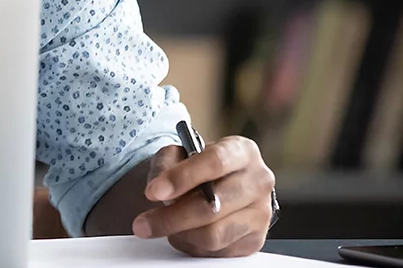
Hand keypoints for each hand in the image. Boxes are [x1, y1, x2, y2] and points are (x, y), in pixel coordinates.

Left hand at [134, 137, 275, 257]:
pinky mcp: (255, 240)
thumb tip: (159, 187)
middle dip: (171, 218)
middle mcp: (258, 181)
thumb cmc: (197, 168)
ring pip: (214, 235)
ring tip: (164, 226)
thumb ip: (165, 164)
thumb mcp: (177, 154)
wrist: (217, 186)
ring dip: (180, 234)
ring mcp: (260, 213)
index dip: (182, 178)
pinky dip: (192, 245)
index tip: (153, 192)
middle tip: (142, 224)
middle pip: (213, 207)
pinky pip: (217, 252)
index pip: (215, 162)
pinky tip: (184, 233)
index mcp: (242, 151)